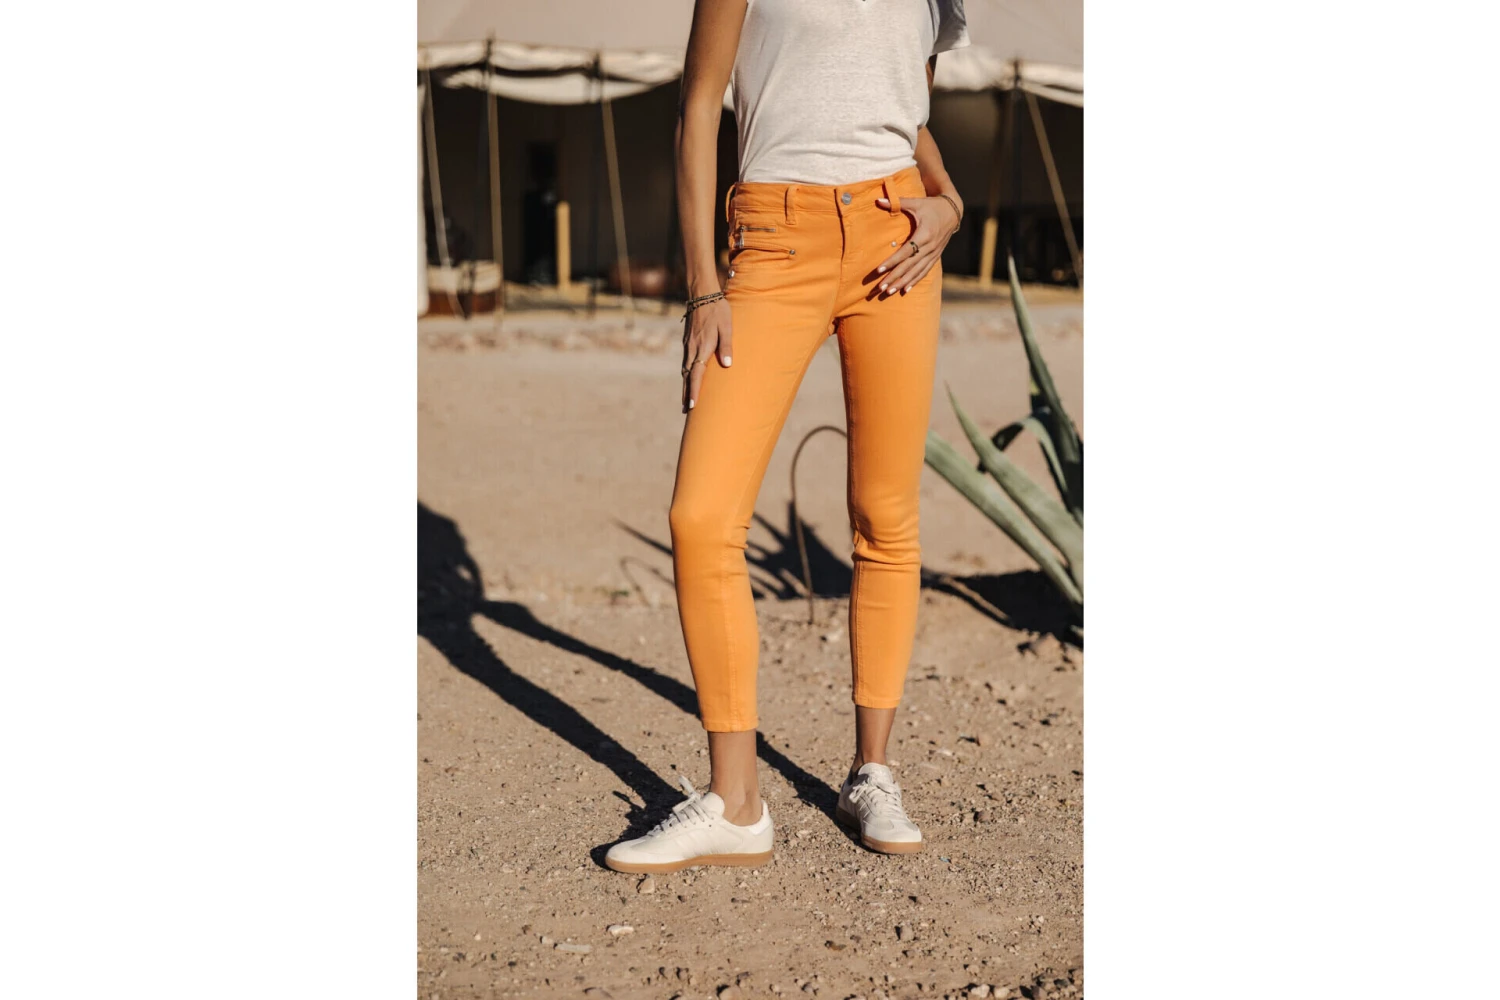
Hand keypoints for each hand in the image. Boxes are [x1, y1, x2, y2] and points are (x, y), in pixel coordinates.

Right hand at [681, 296, 732, 411]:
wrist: (702, 294)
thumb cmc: (718, 310)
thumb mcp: (727, 327)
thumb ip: (726, 346)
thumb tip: (727, 365)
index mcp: (702, 348)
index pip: (696, 375)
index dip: (694, 391)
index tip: (691, 406)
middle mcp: (692, 349)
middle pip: (687, 376)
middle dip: (686, 394)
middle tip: (686, 411)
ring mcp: (688, 345)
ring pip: (684, 369)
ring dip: (685, 385)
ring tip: (686, 399)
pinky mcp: (687, 341)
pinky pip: (685, 361)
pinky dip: (686, 373)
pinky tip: (688, 377)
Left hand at [873, 194, 960, 297]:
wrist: (953, 211)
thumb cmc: (932, 206)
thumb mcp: (916, 202)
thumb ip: (897, 203)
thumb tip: (878, 200)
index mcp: (925, 234)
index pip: (906, 252)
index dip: (892, 261)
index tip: (879, 270)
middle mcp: (930, 247)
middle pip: (909, 266)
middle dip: (894, 278)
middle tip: (880, 288)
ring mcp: (934, 253)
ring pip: (917, 272)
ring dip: (902, 283)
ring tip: (889, 292)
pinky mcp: (935, 256)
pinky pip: (925, 271)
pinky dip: (915, 281)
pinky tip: (905, 290)